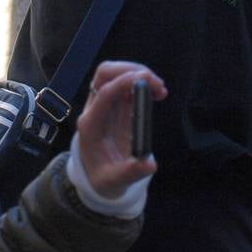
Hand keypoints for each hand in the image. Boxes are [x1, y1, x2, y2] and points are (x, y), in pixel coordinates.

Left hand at [74, 61, 166, 199]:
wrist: (97, 175)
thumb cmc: (104, 177)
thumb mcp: (114, 181)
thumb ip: (130, 173)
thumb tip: (149, 164)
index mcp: (91, 124)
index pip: (104, 93)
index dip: (124, 83)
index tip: (147, 81)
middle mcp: (94, 108)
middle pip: (105, 73)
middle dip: (130, 70)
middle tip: (156, 83)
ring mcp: (104, 102)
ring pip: (115, 73)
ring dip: (138, 73)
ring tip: (160, 89)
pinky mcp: (115, 102)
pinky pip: (125, 82)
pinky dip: (142, 80)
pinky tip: (157, 93)